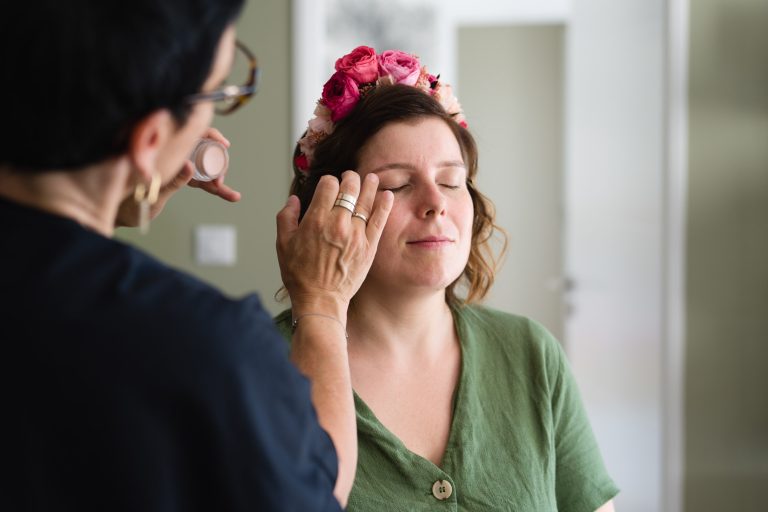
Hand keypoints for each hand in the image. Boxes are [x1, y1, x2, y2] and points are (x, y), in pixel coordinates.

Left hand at [115, 127, 240, 227]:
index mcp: (169, 147)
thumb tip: (190, 167)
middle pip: (208, 151)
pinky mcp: (187, 179)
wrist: (124, 209)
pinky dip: (219, 190)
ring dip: (221, 180)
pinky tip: (232, 196)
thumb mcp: (154, 188)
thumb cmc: (132, 194)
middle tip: (219, 179)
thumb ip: (172, 179)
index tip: (224, 145)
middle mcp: (179, 153)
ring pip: (209, 169)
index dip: (213, 135)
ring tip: (232, 195)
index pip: (195, 132)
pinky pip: (206, 183)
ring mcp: (184, 165)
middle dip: (219, 165)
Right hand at [276, 171, 392, 317]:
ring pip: (366, 201)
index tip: (329, 184)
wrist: (320, 300)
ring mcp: (356, 234)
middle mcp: (338, 224)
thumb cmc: (300, 274)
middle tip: (350, 177)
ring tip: (371, 178)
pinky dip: (384, 205)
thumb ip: (286, 217)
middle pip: (350, 188)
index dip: (329, 181)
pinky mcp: (369, 246)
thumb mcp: (283, 243)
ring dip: (369, 185)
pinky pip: (379, 220)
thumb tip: (294, 199)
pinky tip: (387, 195)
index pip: (328, 185)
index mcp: (316, 220)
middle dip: (350, 178)